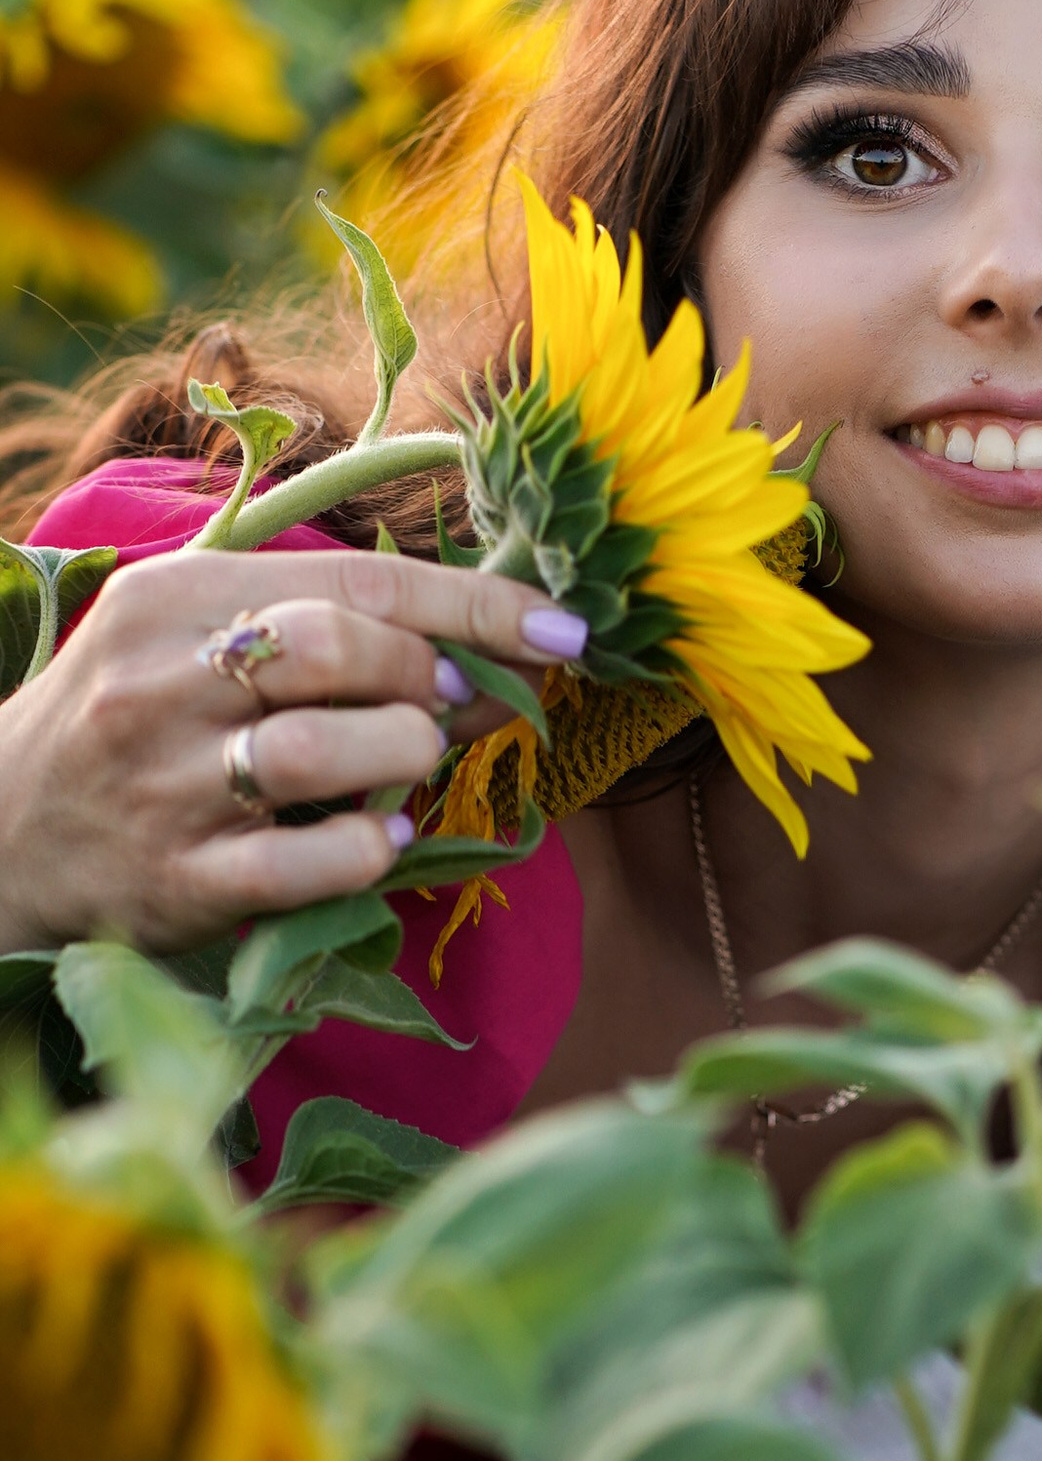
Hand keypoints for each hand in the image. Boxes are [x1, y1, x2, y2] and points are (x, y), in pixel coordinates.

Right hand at [0, 545, 585, 956]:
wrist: (5, 830)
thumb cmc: (140, 722)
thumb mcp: (204, 639)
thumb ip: (335, 630)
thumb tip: (499, 650)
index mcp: (178, 596)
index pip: (358, 578)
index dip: (479, 604)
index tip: (566, 629)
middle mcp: (164, 681)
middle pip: (339, 649)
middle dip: (426, 678)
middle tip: (444, 706)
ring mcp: (167, 785)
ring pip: (326, 750)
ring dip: (404, 759)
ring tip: (404, 768)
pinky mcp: (179, 882)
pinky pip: (308, 864)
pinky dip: (371, 851)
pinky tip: (382, 841)